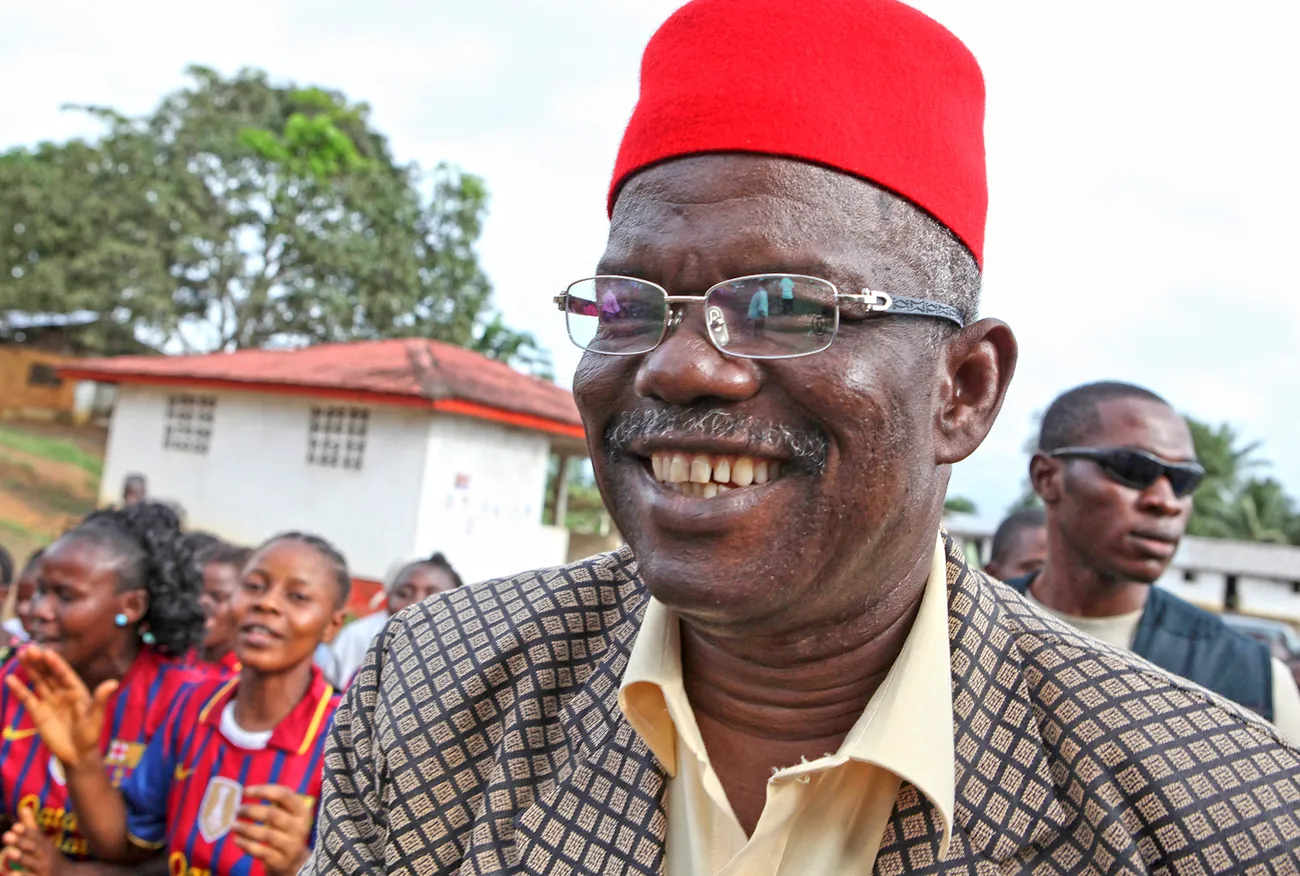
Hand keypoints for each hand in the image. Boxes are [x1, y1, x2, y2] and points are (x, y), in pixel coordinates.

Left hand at [1, 805, 64, 874]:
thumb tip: (23, 807)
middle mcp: (45, 855)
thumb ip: (30, 826)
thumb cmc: (50, 858)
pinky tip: (12, 874)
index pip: (34, 836)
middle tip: (5, 836)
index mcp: (44, 844)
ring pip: (31, 863)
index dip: (25, 831)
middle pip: (33, 847)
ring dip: (21, 858)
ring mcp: (43, 869)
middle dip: (20, 841)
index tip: (15, 826)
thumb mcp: (42, 842)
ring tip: (9, 853)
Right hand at [4, 646, 113, 767]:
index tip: (47, 652)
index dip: (56, 663)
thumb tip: (113, 683)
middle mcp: (62, 692)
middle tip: (30, 648)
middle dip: (40, 661)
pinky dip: (19, 689)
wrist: (77, 753)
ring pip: (38, 681)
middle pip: (49, 673)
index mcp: (76, 690)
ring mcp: (49, 701)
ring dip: (30, 669)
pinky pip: (27, 698)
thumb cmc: (90, 734)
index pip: (64, 673)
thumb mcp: (96, 716)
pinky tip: (10, 679)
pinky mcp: (38, 713)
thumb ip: (100, 699)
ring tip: (21, 655)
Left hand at [232, 785, 313, 875]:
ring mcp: (291, 845)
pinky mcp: (281, 861)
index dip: (264, 791)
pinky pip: (261, 851)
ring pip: (266, 834)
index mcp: (301, 810)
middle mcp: (299, 827)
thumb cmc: (284, 829)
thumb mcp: (287, 814)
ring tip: (233, 825)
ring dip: (246, 828)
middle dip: (251, 810)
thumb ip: (274, 801)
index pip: (284, 795)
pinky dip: (246, 845)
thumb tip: (246, 791)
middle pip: (273, 815)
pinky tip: (237, 840)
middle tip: (237, 810)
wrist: (294, 860)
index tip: (245, 791)